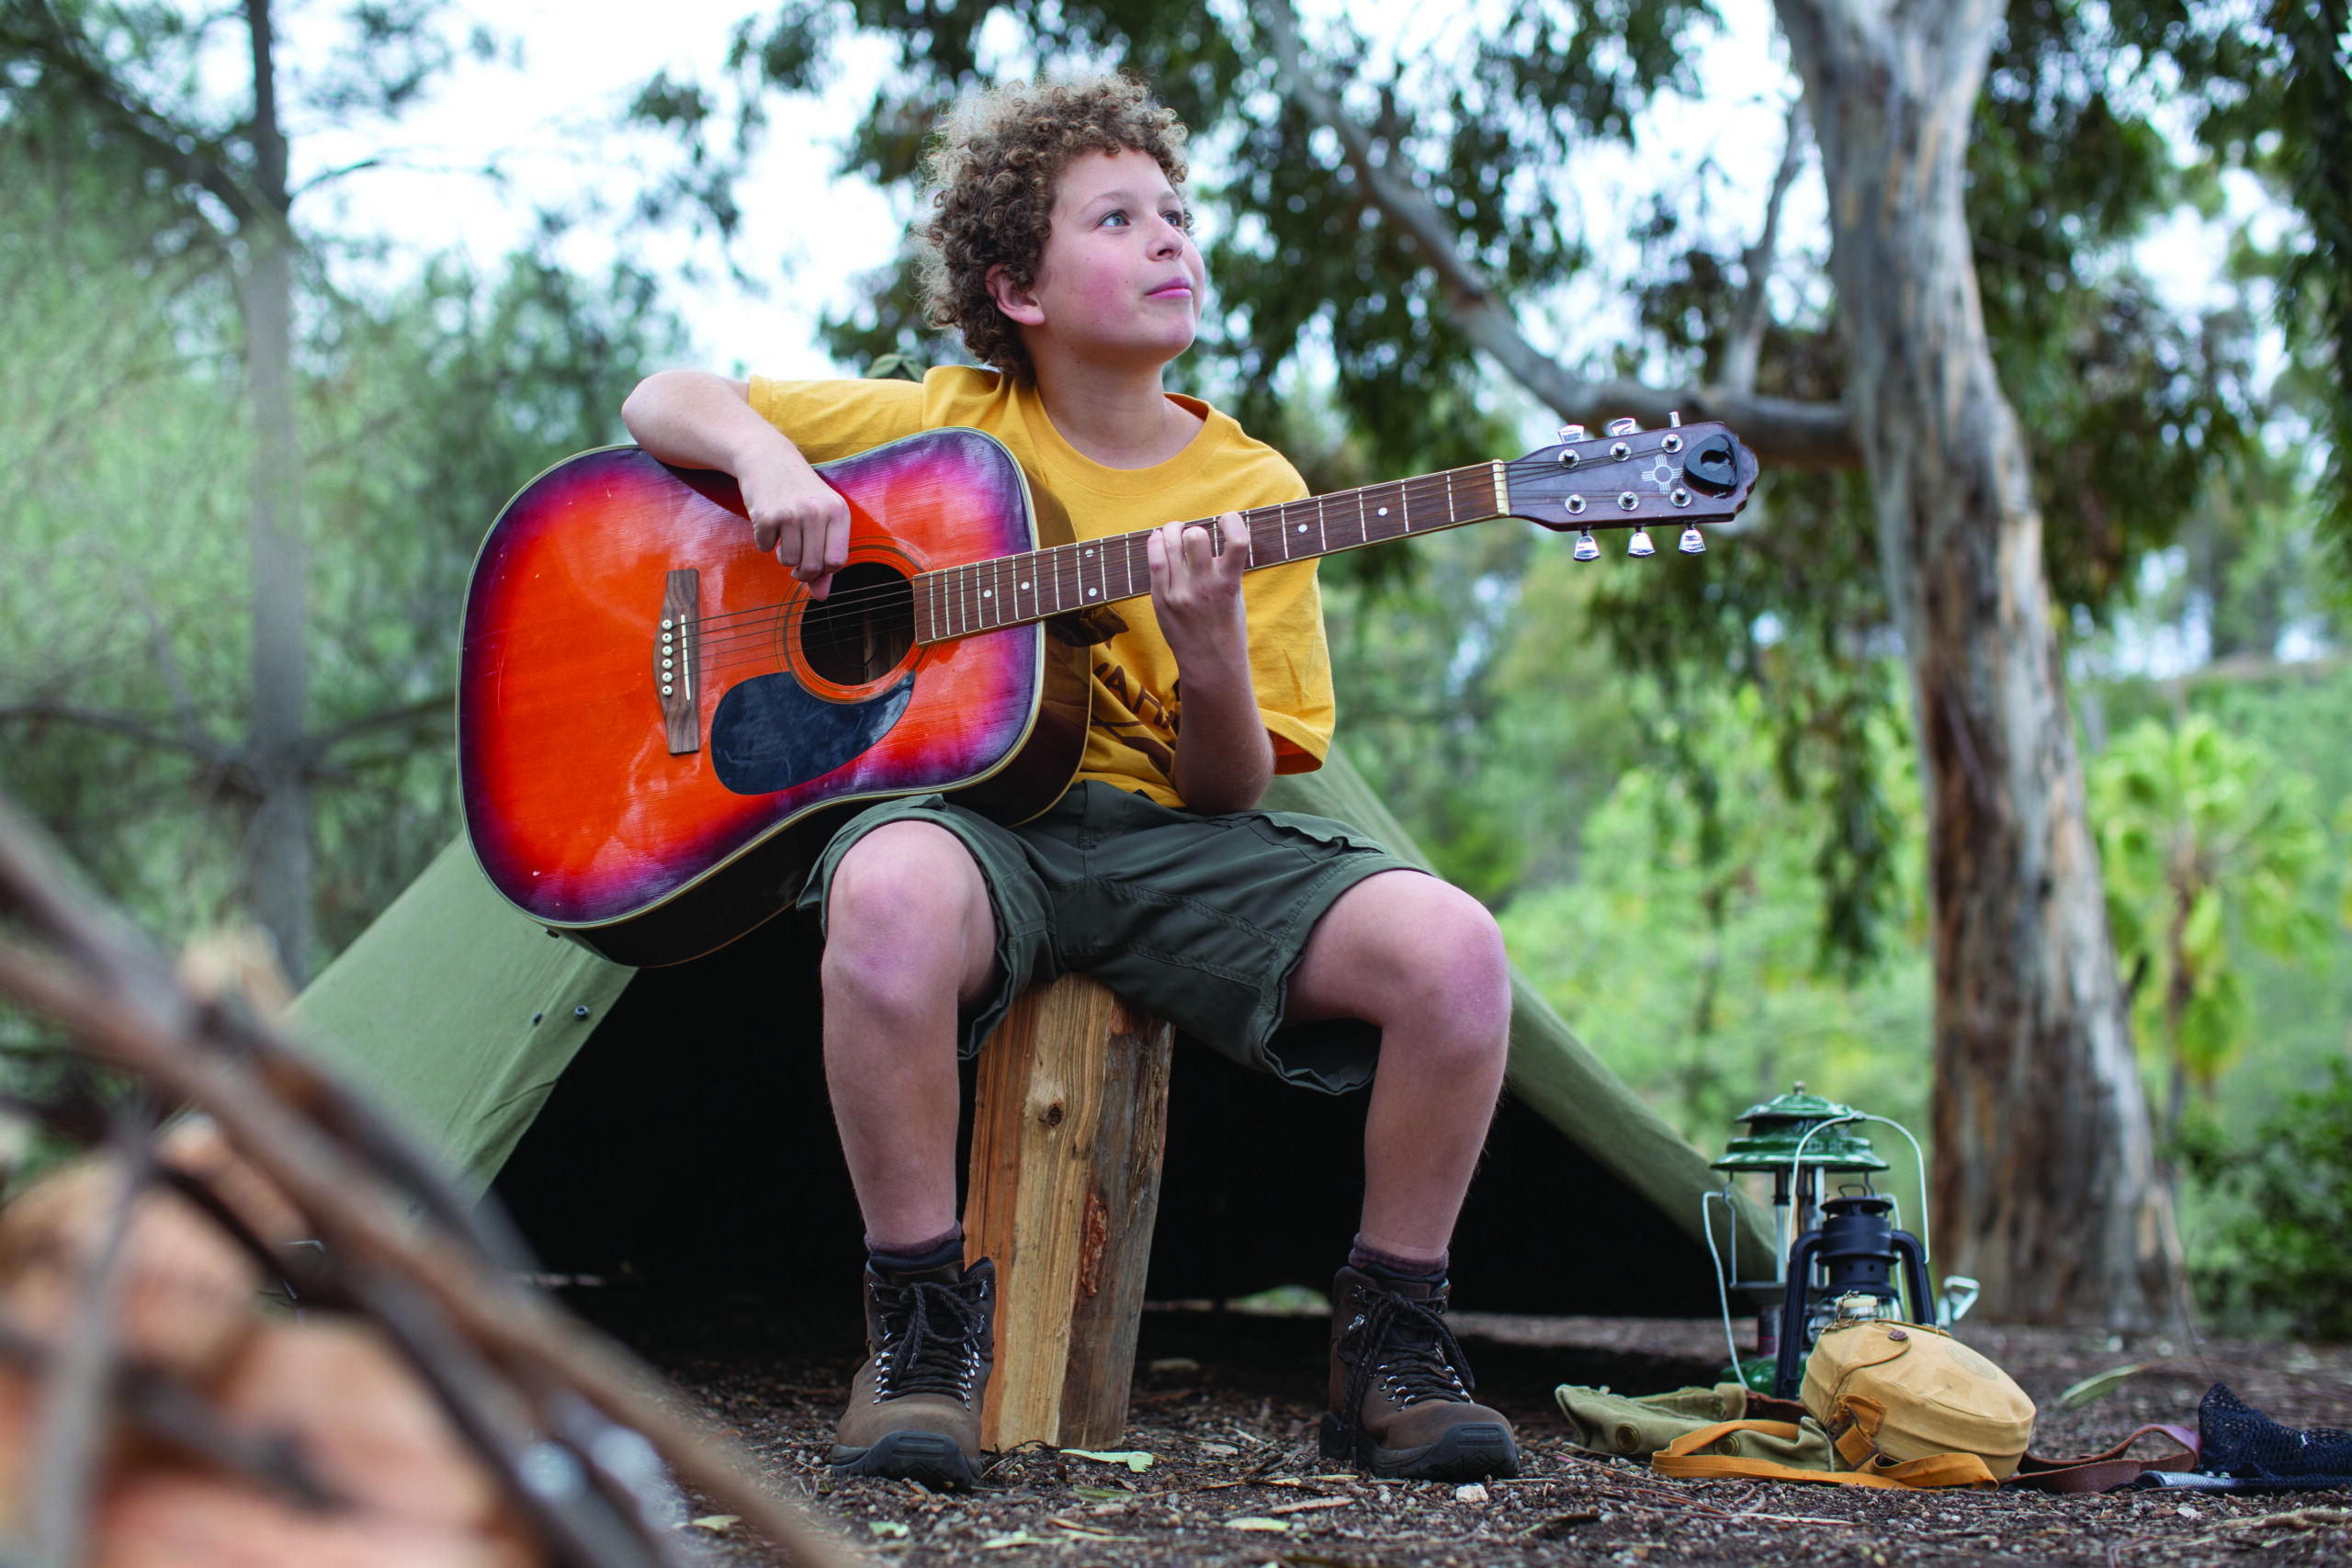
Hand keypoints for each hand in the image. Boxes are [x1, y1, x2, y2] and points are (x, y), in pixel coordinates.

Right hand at [740, 444, 850, 598]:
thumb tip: (820, 597)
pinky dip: (765, 541)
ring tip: (784, 535)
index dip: (823, 569)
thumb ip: (824, 559)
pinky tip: (768, 521)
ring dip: (783, 556)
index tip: (815, 562)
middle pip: (812, 567)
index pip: (837, 562)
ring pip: (789, 561)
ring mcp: (792, 513)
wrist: (768, 458)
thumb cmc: (799, 494)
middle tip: (795, 561)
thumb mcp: (820, 520)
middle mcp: (818, 512)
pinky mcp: (767, 515)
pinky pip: (766, 547)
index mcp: (838, 513)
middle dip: (801, 572)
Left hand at [1146, 511, 1249, 669]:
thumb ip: (1225, 567)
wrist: (1209, 662)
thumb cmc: (1226, 625)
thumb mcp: (1235, 595)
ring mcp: (1180, 593)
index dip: (1232, 521)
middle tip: (1192, 535)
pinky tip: (1159, 539)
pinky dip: (1156, 543)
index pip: (1238, 541)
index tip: (1227, 519)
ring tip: (1175, 531)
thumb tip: (1208, 535)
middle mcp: (1205, 586)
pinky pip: (1155, 562)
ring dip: (1173, 530)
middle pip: (1195, 537)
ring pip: (1170, 544)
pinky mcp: (1161, 600)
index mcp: (1230, 583)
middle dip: (1194, 529)